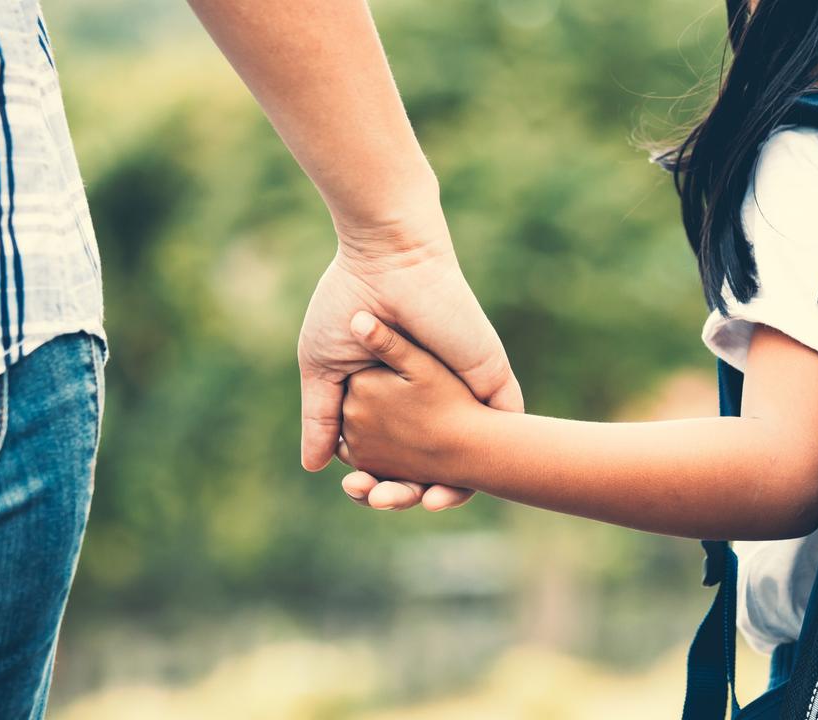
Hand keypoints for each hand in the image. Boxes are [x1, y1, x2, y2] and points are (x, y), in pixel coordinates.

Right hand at [298, 209, 521, 510]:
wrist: (389, 262)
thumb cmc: (348, 305)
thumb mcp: (324, 369)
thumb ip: (322, 417)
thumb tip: (314, 468)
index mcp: (394, 396)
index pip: (391, 455)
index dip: (376, 480)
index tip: (357, 491)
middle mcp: (432, 399)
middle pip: (428, 465)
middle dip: (406, 492)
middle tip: (380, 501)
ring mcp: (464, 393)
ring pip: (467, 459)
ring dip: (446, 490)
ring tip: (419, 503)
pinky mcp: (492, 382)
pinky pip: (503, 435)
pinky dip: (487, 468)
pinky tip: (458, 490)